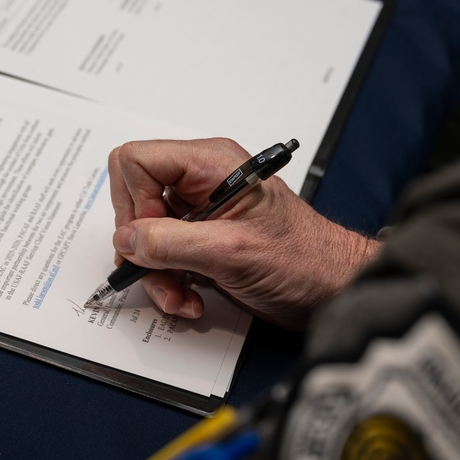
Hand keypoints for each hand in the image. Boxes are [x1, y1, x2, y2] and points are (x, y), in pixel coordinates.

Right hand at [108, 138, 380, 329]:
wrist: (332, 290)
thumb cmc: (305, 259)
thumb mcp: (233, 251)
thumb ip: (173, 242)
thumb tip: (127, 238)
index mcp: (209, 164)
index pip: (137, 160)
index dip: (134, 200)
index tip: (151, 236)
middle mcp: (200, 183)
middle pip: (134, 200)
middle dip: (142, 246)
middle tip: (160, 269)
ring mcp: (199, 214)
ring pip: (143, 235)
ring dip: (155, 273)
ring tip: (180, 296)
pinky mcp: (200, 242)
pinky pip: (161, 258)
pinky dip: (168, 283)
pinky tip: (190, 299)